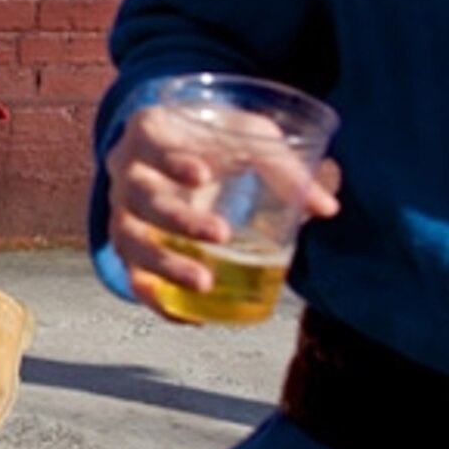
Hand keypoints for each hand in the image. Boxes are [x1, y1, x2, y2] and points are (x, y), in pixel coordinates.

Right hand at [104, 102, 341, 317]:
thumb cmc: (214, 138)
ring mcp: (122, 211)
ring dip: (164, 264)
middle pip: (140, 198)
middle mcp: (127, 172)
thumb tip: (326, 207)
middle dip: (178, 220)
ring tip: (205, 283)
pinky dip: (155, 297)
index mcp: (149, 132)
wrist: (181, 150)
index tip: (202, 175)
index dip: (170, 160)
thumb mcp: (248, 135)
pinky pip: (133, 275)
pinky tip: (187, 315)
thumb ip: (281, 167)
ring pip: (128, 241)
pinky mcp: (130, 246)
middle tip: (221, 235)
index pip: (150, 144)